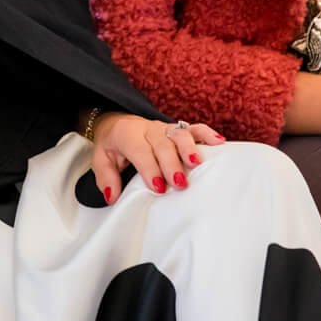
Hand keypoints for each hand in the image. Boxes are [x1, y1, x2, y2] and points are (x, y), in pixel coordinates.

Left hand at [91, 114, 225, 202]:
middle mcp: (148, 129)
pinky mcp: (177, 129)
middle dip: (172, 164)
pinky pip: (194, 128)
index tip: (157, 188)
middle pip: (163, 144)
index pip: (140, 150)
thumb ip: (106, 177)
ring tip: (198, 164)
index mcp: (128, 134)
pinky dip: (207, 134)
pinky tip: (219, 143)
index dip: (149, 168)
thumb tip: (112, 196)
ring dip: (189, 149)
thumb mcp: (100, 159)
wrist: (118, 123)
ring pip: (180, 134)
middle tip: (179, 184)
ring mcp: (165, 128)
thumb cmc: (113, 145)